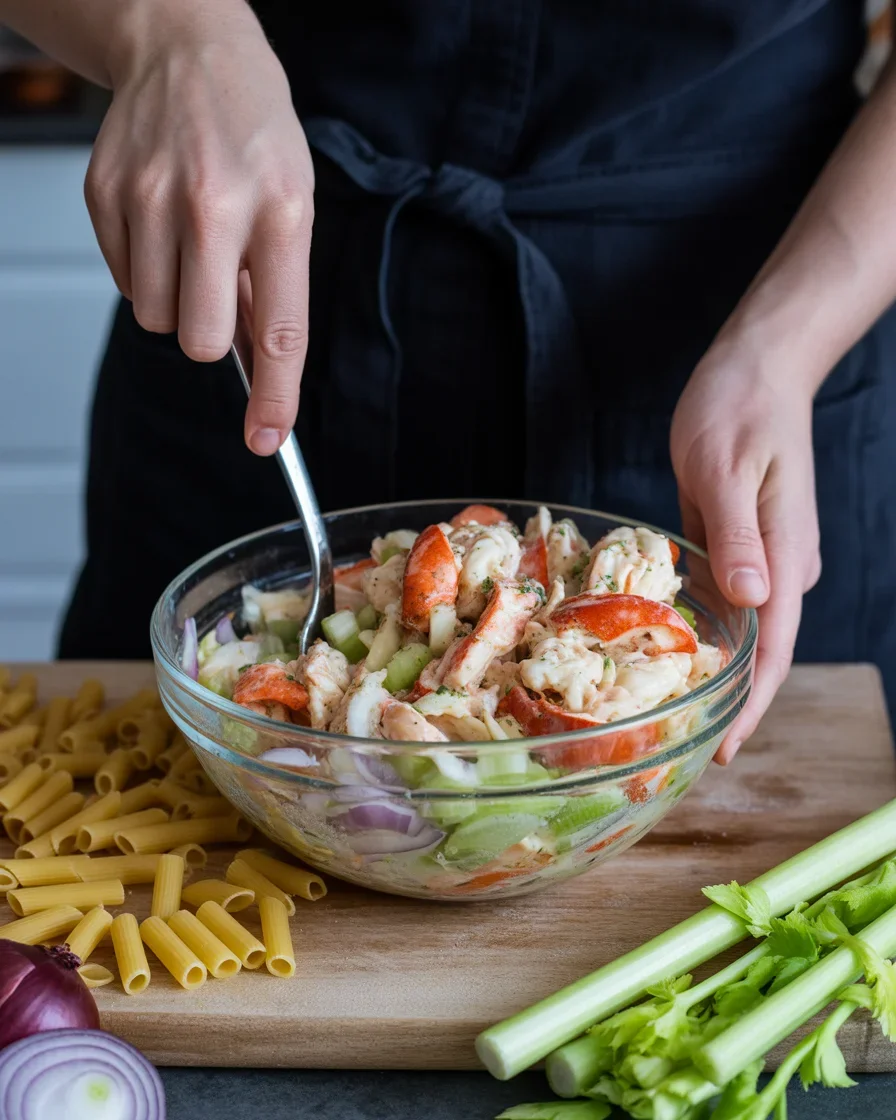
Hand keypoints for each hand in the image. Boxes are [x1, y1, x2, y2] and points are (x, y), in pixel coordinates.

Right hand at [84, 8, 313, 454]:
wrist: (186, 50)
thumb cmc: (253, 133)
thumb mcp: (293, 203)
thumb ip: (274, 289)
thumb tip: (255, 370)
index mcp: (280, 211)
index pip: (280, 330)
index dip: (274, 396)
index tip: (267, 439)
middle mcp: (212, 206)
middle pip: (198, 340)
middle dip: (209, 334)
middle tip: (219, 292)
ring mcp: (149, 198)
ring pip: (153, 318)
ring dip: (174, 301)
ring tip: (192, 245)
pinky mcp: (103, 195)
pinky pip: (121, 281)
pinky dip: (144, 269)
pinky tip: (162, 224)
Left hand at [670, 336, 820, 763]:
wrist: (755, 366)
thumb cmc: (740, 407)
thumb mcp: (727, 467)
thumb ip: (738, 534)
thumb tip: (754, 599)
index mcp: (785, 556)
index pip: (774, 649)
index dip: (749, 704)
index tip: (722, 749)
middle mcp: (779, 567)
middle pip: (757, 652)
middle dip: (725, 702)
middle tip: (676, 744)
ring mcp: (759, 558)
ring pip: (735, 630)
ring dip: (707, 671)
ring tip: (665, 712)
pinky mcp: (735, 544)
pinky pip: (716, 600)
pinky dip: (694, 629)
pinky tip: (660, 651)